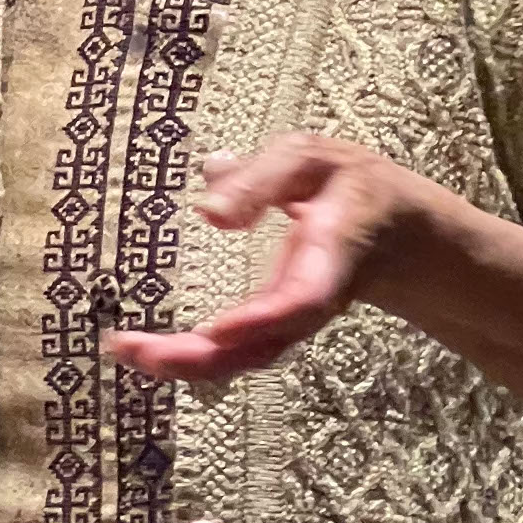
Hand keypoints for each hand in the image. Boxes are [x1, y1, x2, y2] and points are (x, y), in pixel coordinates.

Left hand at [101, 134, 460, 384]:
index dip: (260, 320)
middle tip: (131, 350)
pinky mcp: (278, 326)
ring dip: (186, 362)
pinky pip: (238, 352)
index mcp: (330, 254)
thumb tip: (207, 211)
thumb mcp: (312, 160)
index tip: (214, 330)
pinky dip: (192, 356)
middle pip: (264, 346)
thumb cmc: (349, 184)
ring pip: (246, 358)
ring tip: (123, 350)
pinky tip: (145, 350)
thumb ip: (262, 179)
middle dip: (201, 357)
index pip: (301, 300)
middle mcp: (311, 301)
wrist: (399, 231)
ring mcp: (294, 321)